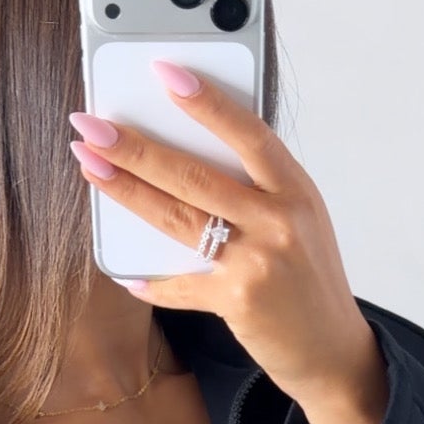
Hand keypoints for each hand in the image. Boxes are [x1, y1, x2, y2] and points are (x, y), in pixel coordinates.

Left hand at [68, 62, 389, 423]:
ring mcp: (258, 262)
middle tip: (92, 125)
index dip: (206, 102)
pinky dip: (151, 282)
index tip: (165, 73)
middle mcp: (280, 221)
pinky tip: (125, 273)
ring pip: (178, 218)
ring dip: (126, 191)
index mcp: (296, 190)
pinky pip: (180, 284)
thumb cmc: (308, 279)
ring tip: (90, 166)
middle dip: (135, 147)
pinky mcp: (238, 301)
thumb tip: (187, 154)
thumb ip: (258, 188)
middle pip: (195, 175)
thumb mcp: (299, 221)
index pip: (248, 133)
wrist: (332, 349)